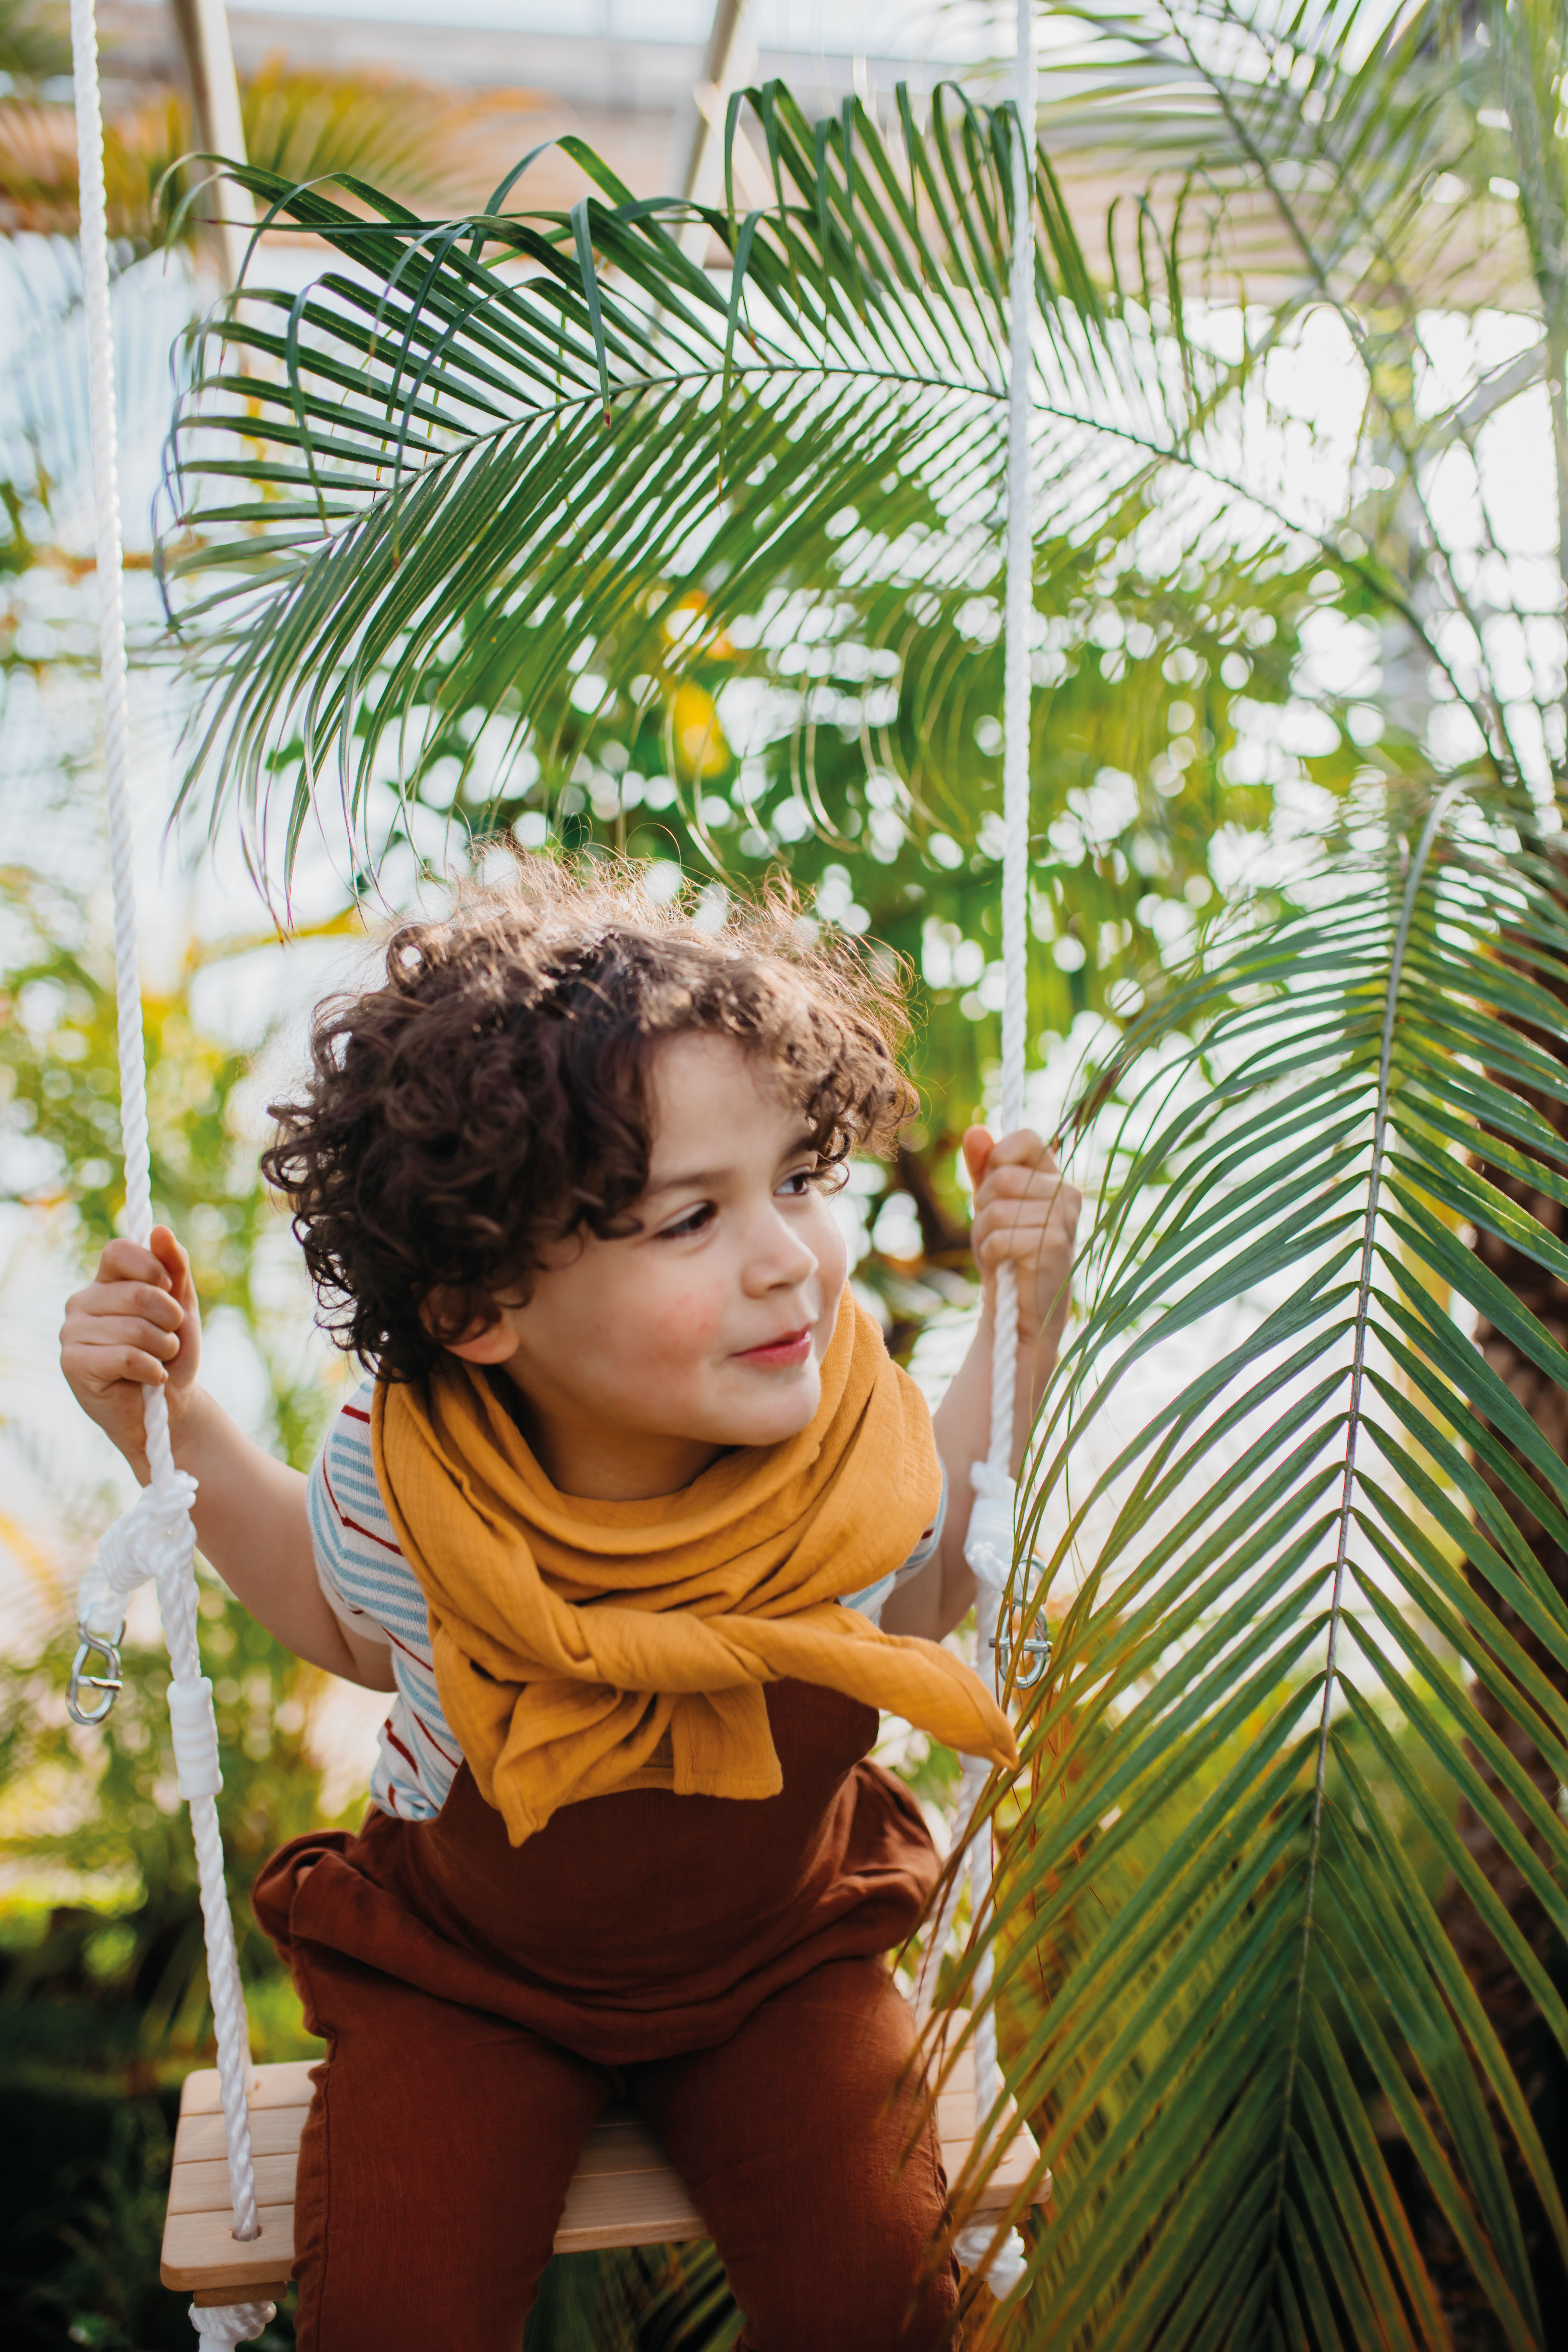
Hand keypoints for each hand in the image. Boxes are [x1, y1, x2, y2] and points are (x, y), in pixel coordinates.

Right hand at [60, 1226, 203, 1482]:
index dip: (153, 1267)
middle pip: (137, 1292)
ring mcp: (73, 1332)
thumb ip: (175, 1267)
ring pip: (134, 1328)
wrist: (169, 1407)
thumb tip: (159, 1230)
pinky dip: (151, 1369)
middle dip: (170, 1319)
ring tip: (160, 1360)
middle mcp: (82, 1301)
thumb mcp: (182, 1306)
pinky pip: (124, 1356)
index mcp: (106, 1281)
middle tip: (171, 1339)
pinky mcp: (73, 1364)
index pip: (119, 1250)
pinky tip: (152, 1378)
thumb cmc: (171, 1353)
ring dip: (163, 1348)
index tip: (171, 1289)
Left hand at [963, 1126, 1081, 1346]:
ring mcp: (1064, 1218)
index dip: (998, 1157)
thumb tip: (975, 1130)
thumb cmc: (1006, 1251)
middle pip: (1002, 1177)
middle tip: (993, 1230)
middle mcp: (1066, 1192)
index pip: (1026, 1137)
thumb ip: (983, 1167)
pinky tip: (1005, 1264)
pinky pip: (1001, 1236)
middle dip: (983, 1206)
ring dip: (984, 1233)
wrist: (1019, 1308)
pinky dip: (991, 1252)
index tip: (993, 1186)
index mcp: (1053, 1176)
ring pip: (997, 1208)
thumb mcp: (989, 1204)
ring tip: (999, 1250)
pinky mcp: (1056, 1245)